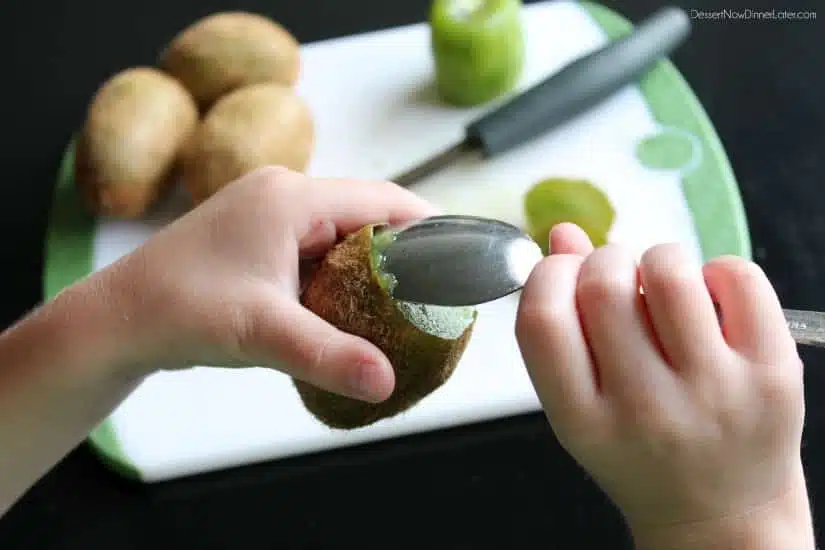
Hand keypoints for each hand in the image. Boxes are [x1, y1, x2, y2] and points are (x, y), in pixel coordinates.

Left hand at [99, 166, 437, 401]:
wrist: (118, 319)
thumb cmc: (180, 310)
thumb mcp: (263, 333)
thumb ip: (329, 355)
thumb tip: (387, 381)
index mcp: (291, 198)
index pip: (382, 200)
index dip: (428, 225)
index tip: (461, 255)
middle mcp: (283, 195)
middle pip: (366, 214)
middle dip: (405, 250)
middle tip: (437, 291)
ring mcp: (268, 215)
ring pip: (342, 234)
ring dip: (372, 264)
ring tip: (405, 303)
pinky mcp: (258, 239)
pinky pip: (317, 250)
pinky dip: (341, 275)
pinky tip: (352, 308)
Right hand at [515, 223, 812, 548]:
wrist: (719, 516)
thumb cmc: (639, 453)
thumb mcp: (582, 405)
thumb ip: (562, 324)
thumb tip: (562, 234)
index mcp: (583, 420)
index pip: (542, 319)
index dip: (546, 274)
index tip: (561, 273)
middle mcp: (646, 410)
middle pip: (602, 284)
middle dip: (603, 261)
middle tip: (615, 282)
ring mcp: (714, 392)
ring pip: (669, 270)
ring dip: (657, 260)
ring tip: (663, 291)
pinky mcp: (773, 375)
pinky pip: (737, 276)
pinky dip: (715, 271)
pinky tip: (708, 303)